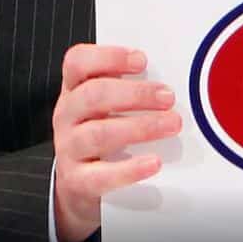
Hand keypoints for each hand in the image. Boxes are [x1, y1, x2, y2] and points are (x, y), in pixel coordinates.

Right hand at [52, 44, 181, 241]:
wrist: (78, 184)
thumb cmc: (103, 134)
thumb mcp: (109, 106)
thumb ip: (132, 89)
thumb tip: (175, 79)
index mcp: (75, 89)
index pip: (78, 62)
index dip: (108, 57)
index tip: (142, 60)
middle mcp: (67, 115)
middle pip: (93, 95)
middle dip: (136, 94)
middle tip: (168, 98)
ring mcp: (68, 148)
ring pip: (99, 133)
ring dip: (140, 127)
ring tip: (172, 125)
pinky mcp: (76, 180)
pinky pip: (101, 175)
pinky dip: (130, 169)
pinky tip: (154, 162)